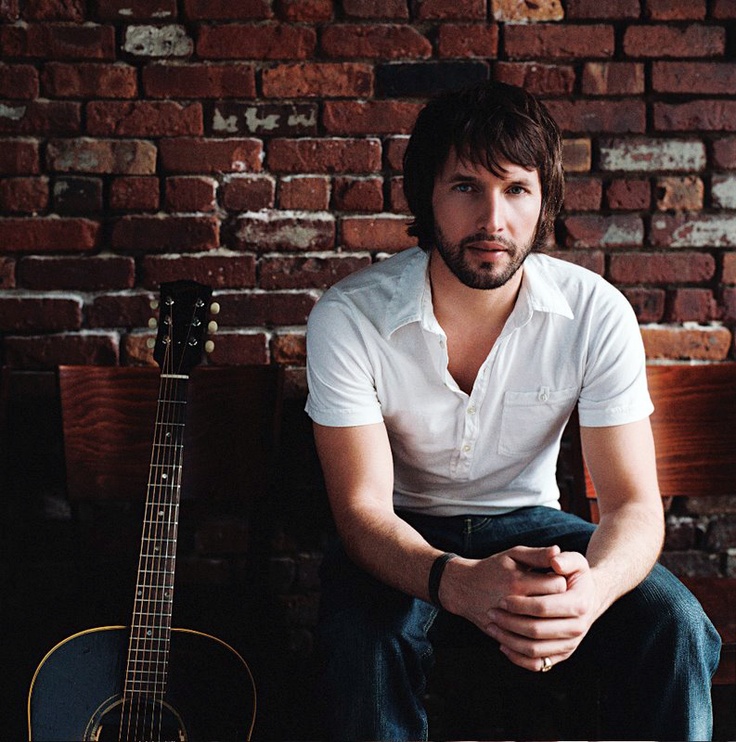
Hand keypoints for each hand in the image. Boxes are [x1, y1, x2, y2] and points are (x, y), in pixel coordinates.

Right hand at [441, 545, 568, 634]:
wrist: (462, 588)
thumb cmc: (491, 568)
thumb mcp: (512, 555)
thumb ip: (537, 554)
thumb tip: (559, 552)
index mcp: (519, 581)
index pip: (558, 585)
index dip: (562, 580)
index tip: (557, 577)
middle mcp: (514, 604)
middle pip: (554, 608)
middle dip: (560, 601)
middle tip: (555, 594)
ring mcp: (509, 624)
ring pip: (545, 632)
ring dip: (552, 622)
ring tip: (548, 610)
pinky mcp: (505, 637)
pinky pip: (532, 649)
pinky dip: (540, 642)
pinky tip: (540, 628)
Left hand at [485, 549, 598, 671]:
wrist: (587, 598)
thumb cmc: (574, 576)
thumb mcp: (575, 561)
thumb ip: (565, 558)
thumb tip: (555, 559)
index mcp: (579, 604)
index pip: (544, 607)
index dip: (520, 604)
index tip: (502, 599)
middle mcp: (577, 627)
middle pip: (536, 630)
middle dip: (510, 622)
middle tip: (492, 613)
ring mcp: (570, 644)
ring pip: (535, 650)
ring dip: (509, 640)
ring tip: (492, 626)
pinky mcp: (562, 654)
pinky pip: (538, 664)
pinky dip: (518, 657)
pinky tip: (502, 644)